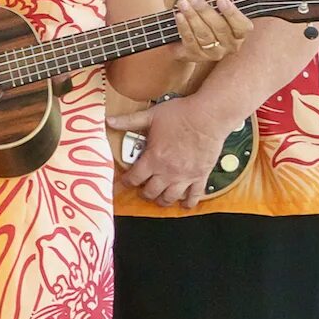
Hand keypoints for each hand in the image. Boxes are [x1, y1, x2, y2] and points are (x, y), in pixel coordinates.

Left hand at [112, 93, 245, 206]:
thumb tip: (108, 120)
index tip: (125, 182)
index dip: (127, 182)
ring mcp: (185, 176)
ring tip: (158, 198)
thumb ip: (129, 121)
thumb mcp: (151, 116)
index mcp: (154, 158)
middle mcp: (168, 171)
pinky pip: (195, 195)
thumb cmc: (181, 114)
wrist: (209, 116)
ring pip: (170, 197)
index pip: (134, 178)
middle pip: (151, 192)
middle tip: (142, 190)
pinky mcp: (201, 175)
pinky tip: (184, 204)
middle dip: (144, 192)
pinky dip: (188, 203)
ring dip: (162, 200)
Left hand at [172, 0, 251, 65]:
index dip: (232, 14)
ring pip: (204, 35)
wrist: (180, 33)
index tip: (221, 0)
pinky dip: (184, 27)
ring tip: (182, 3)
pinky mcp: (196, 57)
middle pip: (220, 28)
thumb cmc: (202, 15)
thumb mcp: (212, 0)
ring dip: (192, 17)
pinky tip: (178, 16)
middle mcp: (230, 46)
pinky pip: (190, 41)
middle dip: (205, 11)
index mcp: (240, 33)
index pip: (242, 26)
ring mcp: (214, 53)